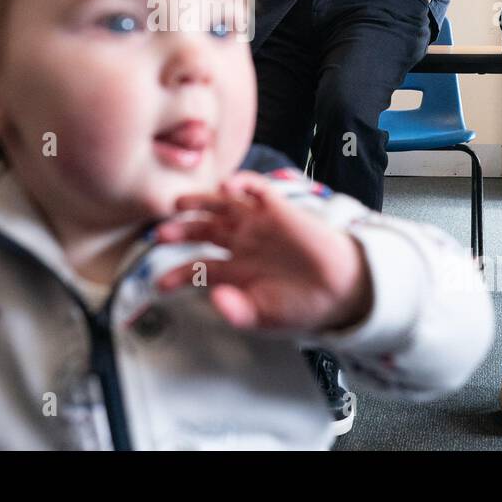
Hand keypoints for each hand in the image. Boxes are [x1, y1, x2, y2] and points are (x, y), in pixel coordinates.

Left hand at [155, 171, 372, 332]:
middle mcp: (242, 244)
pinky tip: (228, 187)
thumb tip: (215, 298)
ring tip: (181, 203)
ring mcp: (258, 224)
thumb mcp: (266, 317)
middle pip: (203, 230)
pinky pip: (256, 189)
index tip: (160, 284)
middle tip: (161, 234)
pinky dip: (241, 184)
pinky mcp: (278, 209)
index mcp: (235, 271)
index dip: (177, 274)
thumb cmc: (304, 306)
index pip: (197, 267)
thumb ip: (239, 311)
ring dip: (200, 202)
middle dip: (180, 231)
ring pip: (222, 205)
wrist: (341, 291)